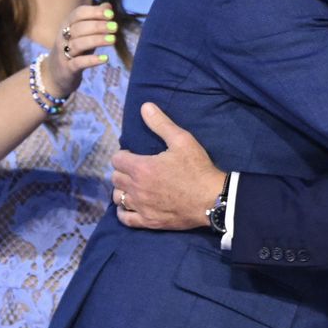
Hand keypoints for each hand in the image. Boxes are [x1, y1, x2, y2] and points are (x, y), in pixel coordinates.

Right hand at [43, 3, 117, 98]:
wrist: (55, 74)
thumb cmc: (74, 49)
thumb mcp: (84, 34)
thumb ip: (95, 20)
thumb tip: (107, 6)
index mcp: (67, 25)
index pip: (78, 14)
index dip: (94, 12)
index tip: (110, 14)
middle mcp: (63, 37)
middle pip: (79, 28)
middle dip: (98, 26)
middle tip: (115, 27)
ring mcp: (63, 53)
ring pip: (78, 44)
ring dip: (96, 40)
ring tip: (113, 39)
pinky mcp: (67, 69)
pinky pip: (78, 63)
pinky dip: (92, 60)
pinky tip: (105, 58)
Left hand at [113, 102, 227, 230]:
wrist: (211, 199)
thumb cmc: (197, 168)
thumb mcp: (182, 140)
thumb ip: (161, 124)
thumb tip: (145, 106)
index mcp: (141, 167)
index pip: (117, 159)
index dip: (124, 155)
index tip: (134, 155)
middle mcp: (136, 188)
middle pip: (115, 178)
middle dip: (123, 171)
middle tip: (136, 169)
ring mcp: (140, 207)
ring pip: (118, 197)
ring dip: (122, 190)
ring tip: (134, 186)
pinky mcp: (148, 221)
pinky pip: (125, 218)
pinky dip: (123, 211)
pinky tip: (130, 206)